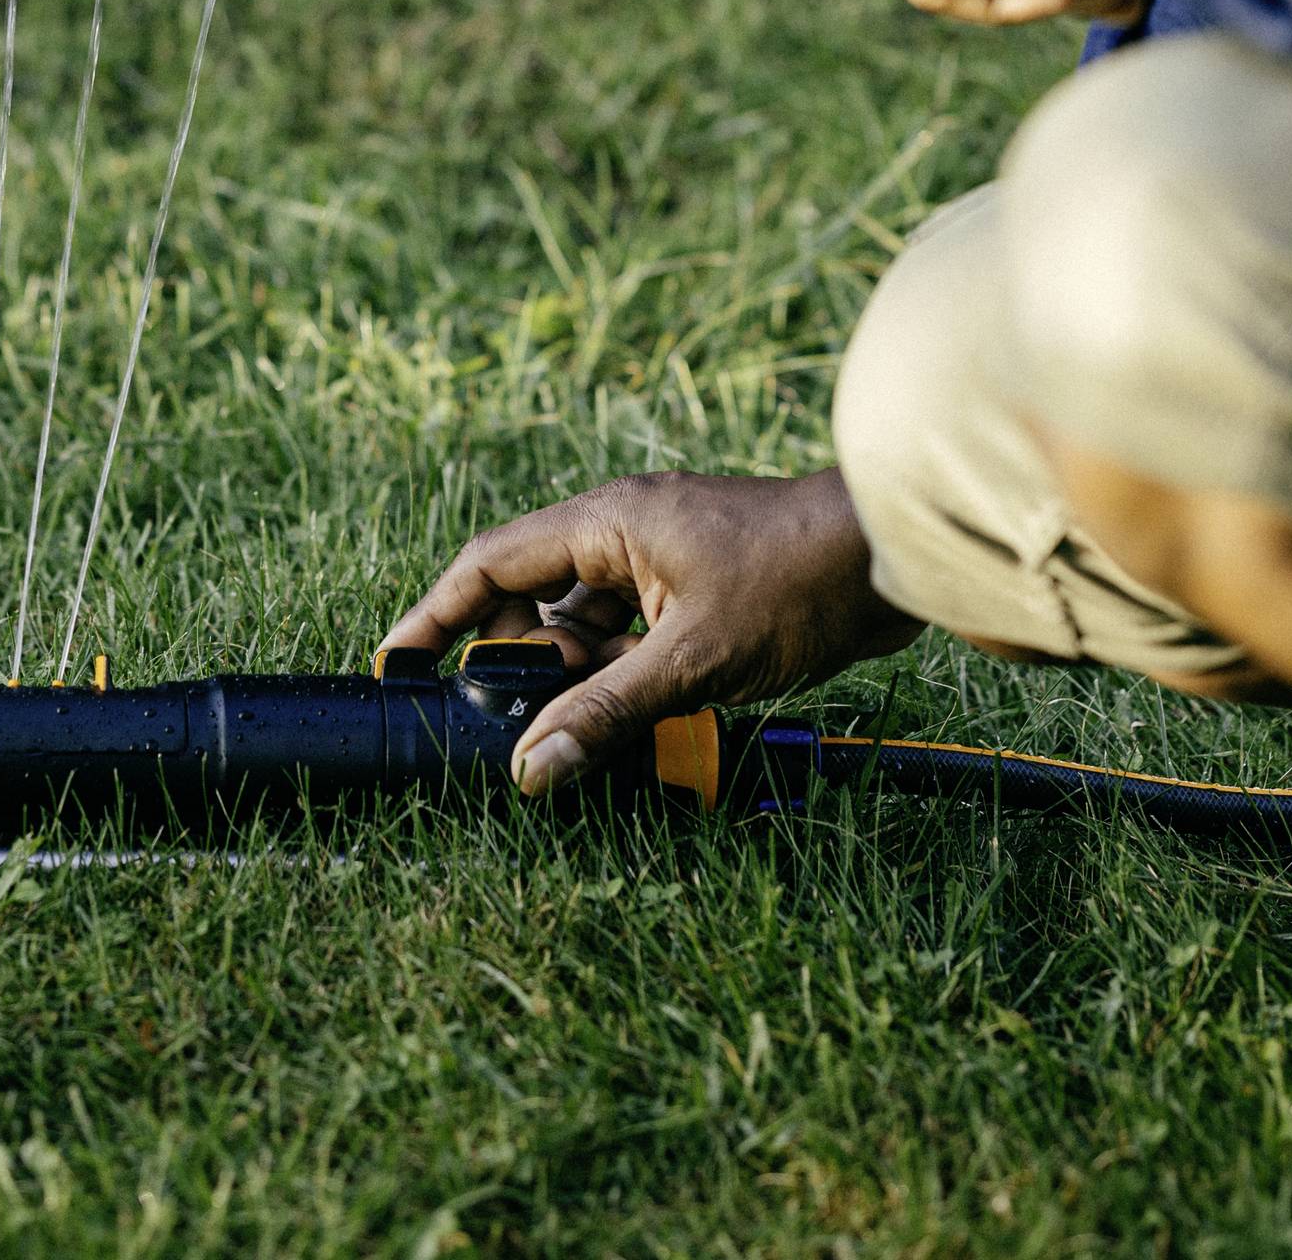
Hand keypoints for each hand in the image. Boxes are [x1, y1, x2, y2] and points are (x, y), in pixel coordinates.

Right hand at [379, 469, 916, 796]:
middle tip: (488, 726)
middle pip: (531, 599)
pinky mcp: (692, 595)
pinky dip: (615, 680)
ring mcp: (658, 565)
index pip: (491, 564)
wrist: (895, 562)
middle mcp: (621, 535)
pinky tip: (614, 726)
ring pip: (582, 626)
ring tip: (555, 737)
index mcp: (606, 523)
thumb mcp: (694, 660)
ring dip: (567, 679)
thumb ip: (607, 712)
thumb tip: (533, 768)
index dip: (438, 614)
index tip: (397, 663)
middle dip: (508, 662)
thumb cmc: (797, 584)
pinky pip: (628, 638)